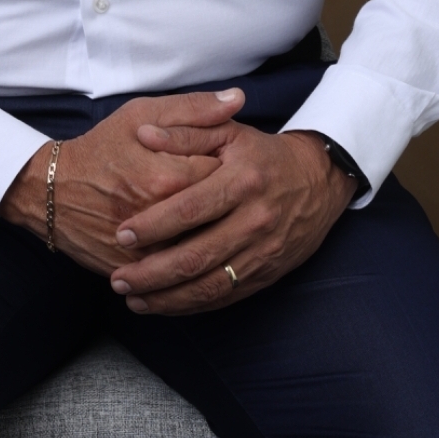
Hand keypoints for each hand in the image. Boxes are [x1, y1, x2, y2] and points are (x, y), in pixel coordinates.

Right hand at [0, 89, 245, 274]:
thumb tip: (238, 99)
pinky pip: (178, 277)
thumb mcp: (142, 114)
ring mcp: (149, 249)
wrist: (52, 191)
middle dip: (228, 211)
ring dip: (215, 242)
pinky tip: (199, 255)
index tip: (233, 167)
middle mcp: (164, 218)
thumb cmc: (101, 148)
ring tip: (216, 226)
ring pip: (202, 253)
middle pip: (220, 220)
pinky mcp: (138, 271)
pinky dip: (191, 268)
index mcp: (171, 176)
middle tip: (226, 200)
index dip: (234, 171)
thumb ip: (194, 108)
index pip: (227, 178)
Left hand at [109, 122, 354, 313]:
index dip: (153, 225)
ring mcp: (262, 252)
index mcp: (241, 181)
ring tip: (133, 298)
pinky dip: (192, 305)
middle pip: (196, 256)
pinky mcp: (266, 273)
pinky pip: (225, 297)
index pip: (189, 209)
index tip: (122, 235)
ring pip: (209, 285)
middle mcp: (254, 220)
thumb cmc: (263, 154)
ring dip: (168, 298)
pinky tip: (165, 305)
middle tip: (119, 279)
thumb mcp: (229, 131)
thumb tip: (145, 134)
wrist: (319, 180)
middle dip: (152, 273)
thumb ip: (186, 132)